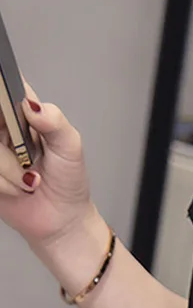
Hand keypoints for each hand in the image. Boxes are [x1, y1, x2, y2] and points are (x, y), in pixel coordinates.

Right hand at [0, 77, 94, 246]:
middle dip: (11, 142)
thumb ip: (55, 121)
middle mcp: (2, 127)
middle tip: (27, 154)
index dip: (1, 87)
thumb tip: (32, 105)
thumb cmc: (68, 182)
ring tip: (30, 179)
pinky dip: (5, 183)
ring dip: (12, 170)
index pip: (4, 86)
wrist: (61, 220)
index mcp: (23, 113)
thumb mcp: (71, 146)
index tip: (11, 116)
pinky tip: (19, 188)